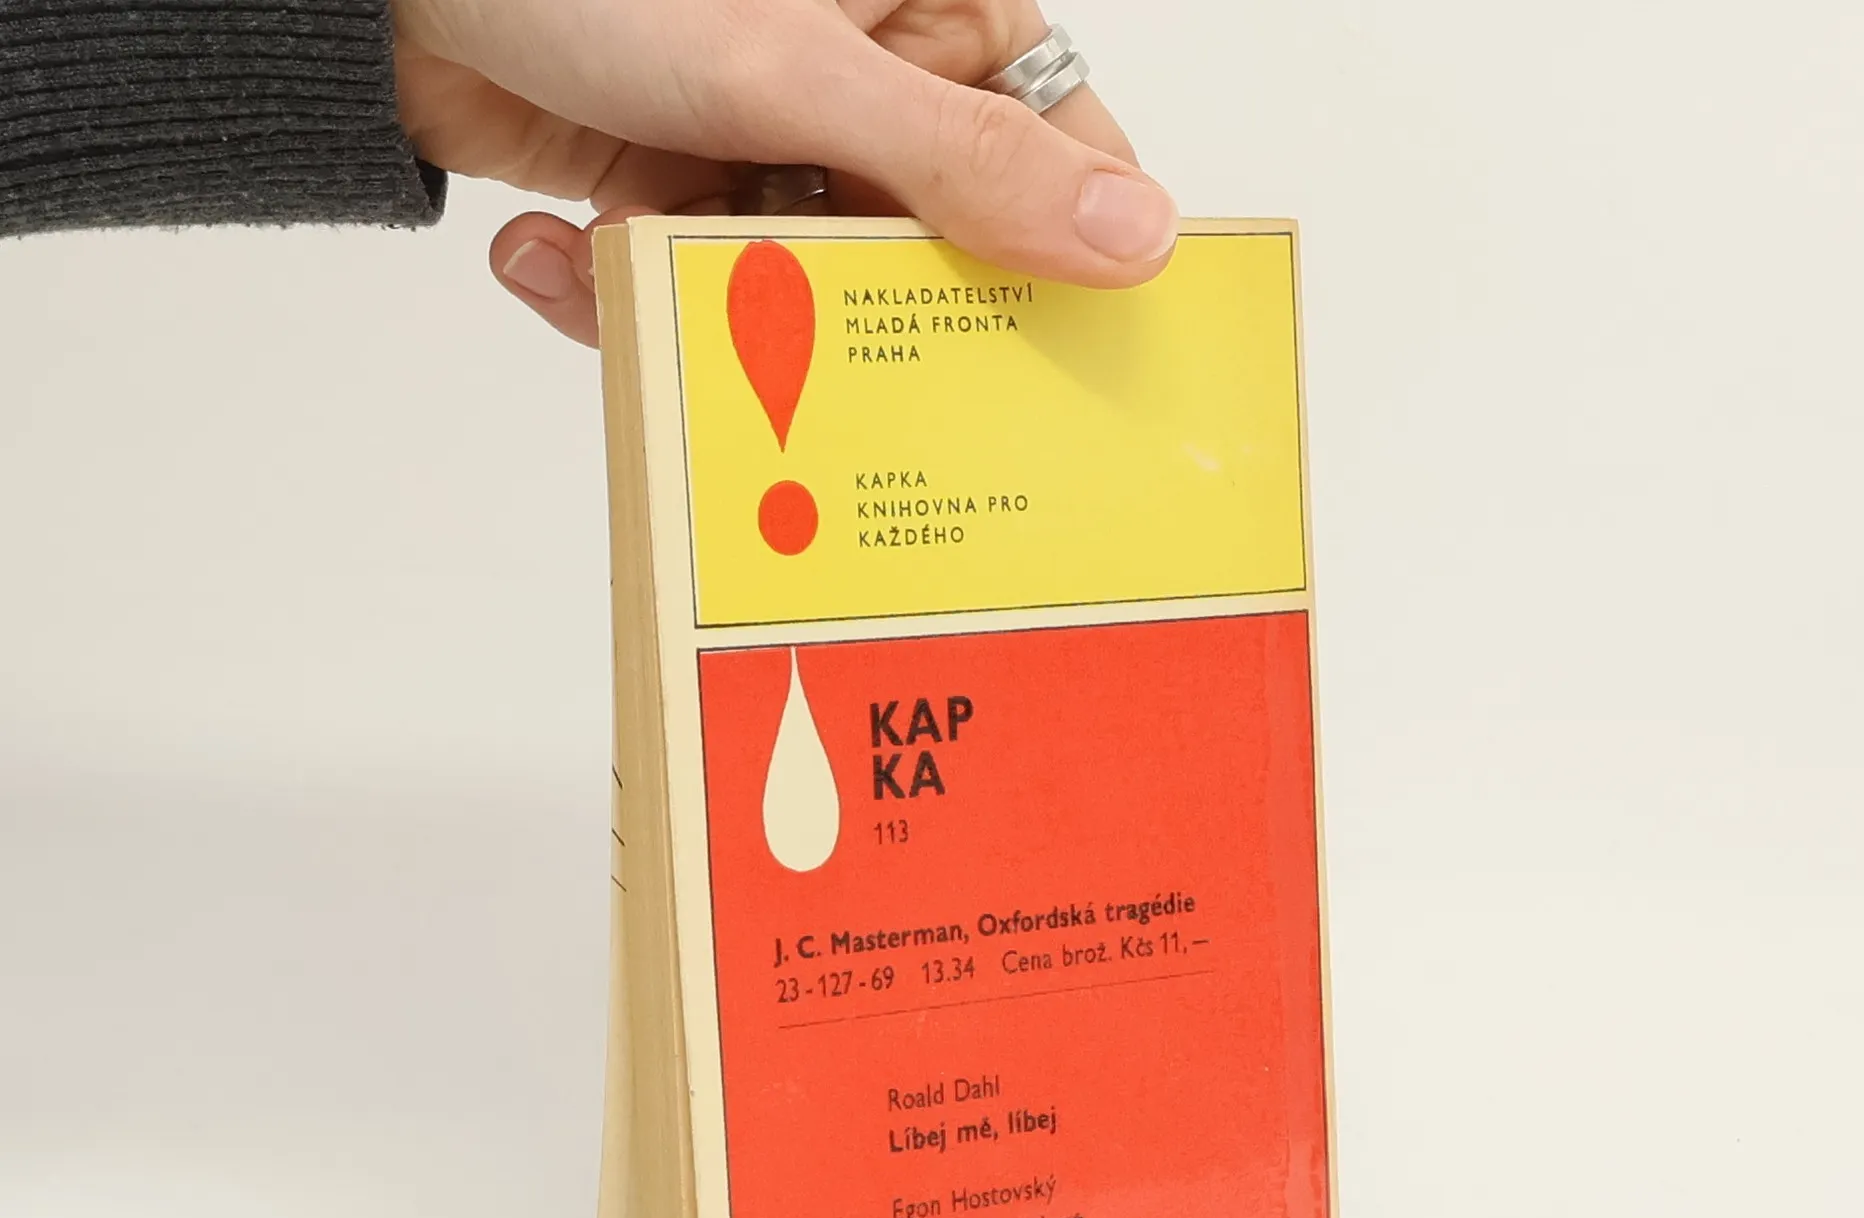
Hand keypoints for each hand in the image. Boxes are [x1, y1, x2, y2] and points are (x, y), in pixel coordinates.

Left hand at [391, 0, 1171, 345]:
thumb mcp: (799, 64)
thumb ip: (965, 162)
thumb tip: (1135, 240)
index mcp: (931, 9)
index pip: (1055, 148)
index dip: (1060, 260)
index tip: (1047, 364)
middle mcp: (863, 78)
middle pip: (924, 249)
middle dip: (848, 310)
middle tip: (803, 343)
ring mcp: (768, 136)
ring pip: (803, 290)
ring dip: (708, 303)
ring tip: (628, 251)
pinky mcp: (679, 187)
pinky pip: (699, 288)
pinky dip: (624, 290)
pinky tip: (556, 241)